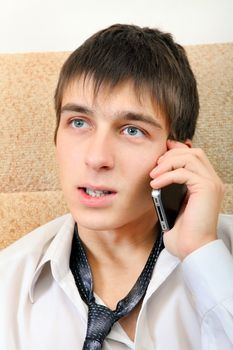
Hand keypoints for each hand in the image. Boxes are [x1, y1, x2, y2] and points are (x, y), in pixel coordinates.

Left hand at [150, 140, 223, 259]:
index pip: (194, 155)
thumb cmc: (182, 229)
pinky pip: (184, 173)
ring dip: (167, 163)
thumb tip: (159, 171)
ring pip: (190, 158)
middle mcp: (212, 180)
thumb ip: (172, 185)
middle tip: (155, 167)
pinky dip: (166, 176)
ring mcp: (211, 184)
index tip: (159, 154)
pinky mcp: (207, 189)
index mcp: (205, 182)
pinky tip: (155, 184)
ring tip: (153, 175)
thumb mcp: (174, 201)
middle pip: (193, 152)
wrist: (191, 248)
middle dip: (170, 155)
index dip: (176, 150)